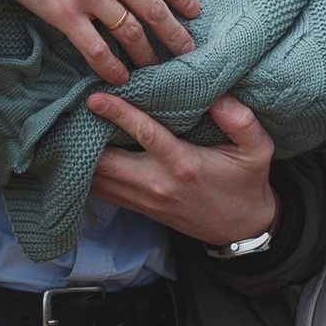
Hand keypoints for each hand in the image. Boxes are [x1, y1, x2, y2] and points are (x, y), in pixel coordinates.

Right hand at [0, 0, 197, 81]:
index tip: (193, 13)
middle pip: (154, 10)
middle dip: (175, 34)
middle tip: (188, 51)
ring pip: (131, 33)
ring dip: (147, 54)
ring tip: (156, 67)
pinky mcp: (64, 14)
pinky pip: (95, 48)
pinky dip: (111, 66)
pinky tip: (120, 77)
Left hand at [86, 91, 277, 246]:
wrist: (240, 229)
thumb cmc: (246, 183)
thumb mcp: (258, 151)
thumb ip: (243, 122)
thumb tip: (220, 96)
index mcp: (184, 164)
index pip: (144, 134)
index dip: (118, 114)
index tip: (95, 98)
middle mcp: (158, 184)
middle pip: (107, 163)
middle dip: (84, 138)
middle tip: (69, 109)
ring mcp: (144, 199)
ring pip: (98, 180)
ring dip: (79, 156)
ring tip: (67, 127)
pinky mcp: (138, 207)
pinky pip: (102, 192)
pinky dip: (86, 173)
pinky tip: (76, 153)